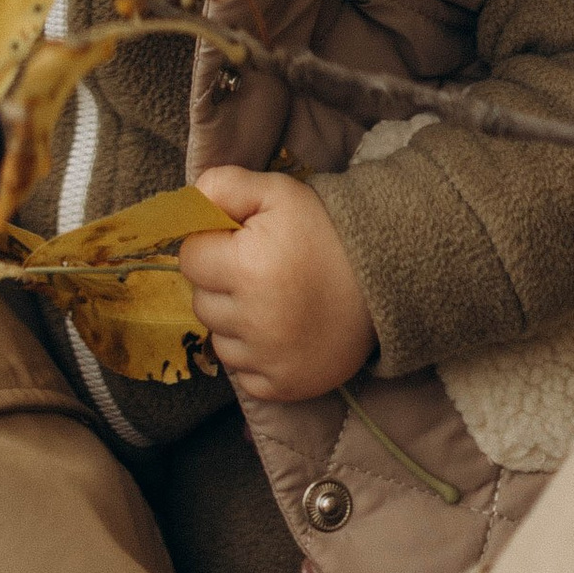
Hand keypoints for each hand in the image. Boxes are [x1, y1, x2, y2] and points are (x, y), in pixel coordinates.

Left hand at [177, 166, 375, 403]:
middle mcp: (254, 320)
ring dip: (233, 322)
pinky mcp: (285, 387)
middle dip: (219, 284)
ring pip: (219, 340)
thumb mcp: (278, 192)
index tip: (235, 243)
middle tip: (254, 271)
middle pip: (201, 302)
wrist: (383, 280)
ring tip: (268, 302)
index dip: (209, 246)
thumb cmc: (325, 231)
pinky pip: (243, 376)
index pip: (190, 259)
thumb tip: (190, 200)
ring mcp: (270, 359)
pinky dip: (253, 357)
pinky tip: (277, 334)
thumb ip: (225, 185)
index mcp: (247, 268)